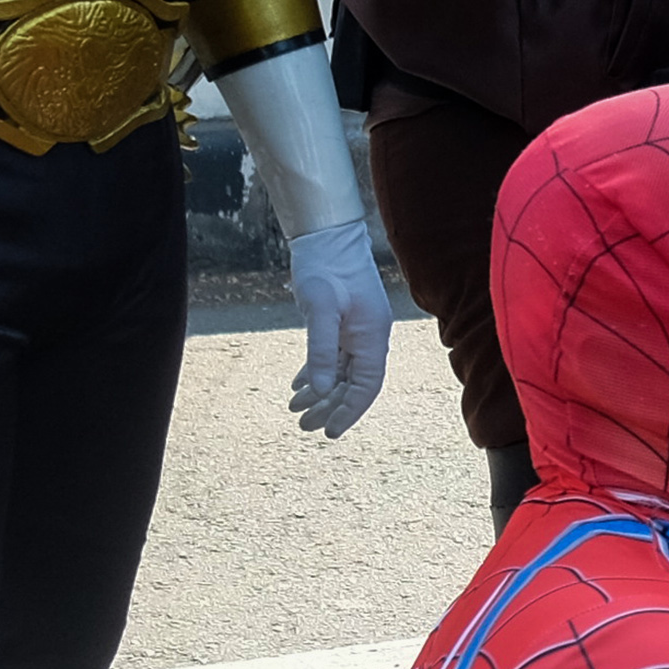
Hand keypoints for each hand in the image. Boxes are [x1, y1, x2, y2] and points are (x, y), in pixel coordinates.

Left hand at [285, 215, 389, 437]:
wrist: (327, 236)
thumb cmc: (325, 267)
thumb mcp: (321, 309)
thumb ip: (322, 351)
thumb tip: (323, 390)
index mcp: (372, 337)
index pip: (366, 387)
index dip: (349, 412)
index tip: (329, 432)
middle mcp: (369, 338)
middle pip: (354, 385)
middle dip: (330, 408)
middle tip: (303, 426)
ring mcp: (357, 331)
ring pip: (342, 374)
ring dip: (321, 394)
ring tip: (295, 410)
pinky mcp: (344, 324)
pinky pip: (334, 358)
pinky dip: (318, 373)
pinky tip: (299, 385)